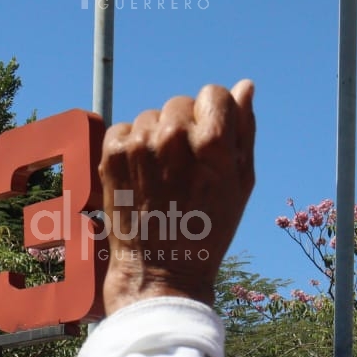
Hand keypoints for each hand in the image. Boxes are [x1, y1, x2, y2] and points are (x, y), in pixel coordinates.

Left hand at [98, 81, 255, 311]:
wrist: (160, 270)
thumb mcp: (241, 183)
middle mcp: (173, 135)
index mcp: (212, 141)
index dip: (216, 116)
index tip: (211, 143)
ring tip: (162, 176)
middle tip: (186, 168)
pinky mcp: (112, 153)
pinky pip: (125, 128)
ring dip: (158, 138)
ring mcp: (139, 143)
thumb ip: (244, 130)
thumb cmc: (209, 230)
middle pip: (182, 103)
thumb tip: (245, 86)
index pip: (214, 93)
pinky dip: (132, 146)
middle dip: (187, 128)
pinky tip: (142, 177)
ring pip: (153, 117)